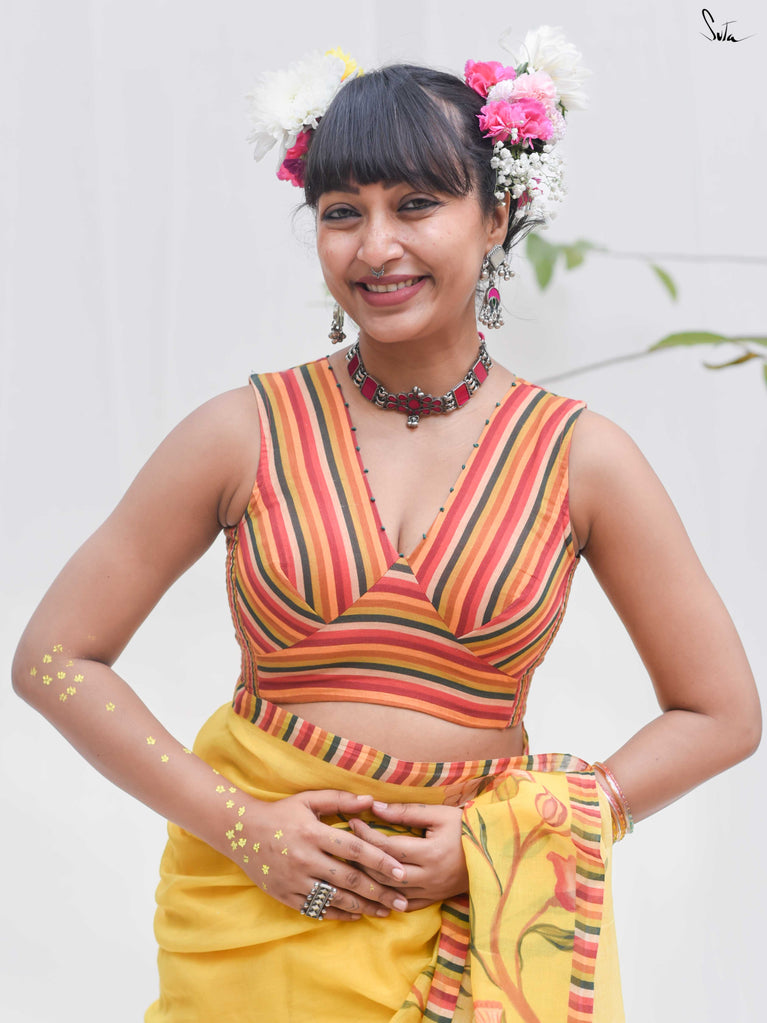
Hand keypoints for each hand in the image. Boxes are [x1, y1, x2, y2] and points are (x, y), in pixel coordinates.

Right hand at [236, 790, 408, 921]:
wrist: (241, 831)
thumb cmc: (281, 813)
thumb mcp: (308, 800)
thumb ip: (340, 800)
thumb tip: (371, 801)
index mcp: (314, 833)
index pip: (355, 850)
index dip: (380, 861)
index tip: (402, 872)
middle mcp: (306, 859)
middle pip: (350, 879)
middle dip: (380, 891)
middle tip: (402, 900)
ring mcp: (295, 880)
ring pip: (336, 898)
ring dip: (363, 907)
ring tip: (385, 911)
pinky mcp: (286, 895)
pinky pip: (316, 909)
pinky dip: (338, 914)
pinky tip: (356, 916)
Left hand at [349, 801, 467, 909]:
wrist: (494, 851)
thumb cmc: (466, 827)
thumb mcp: (439, 814)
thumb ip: (406, 812)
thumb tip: (376, 807)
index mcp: (430, 853)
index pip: (388, 846)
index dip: (367, 834)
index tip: (352, 821)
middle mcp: (429, 877)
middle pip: (384, 872)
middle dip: (362, 857)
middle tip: (346, 842)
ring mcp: (431, 892)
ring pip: (390, 891)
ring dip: (370, 879)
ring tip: (354, 861)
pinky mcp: (433, 899)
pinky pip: (404, 905)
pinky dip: (387, 898)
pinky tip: (373, 888)